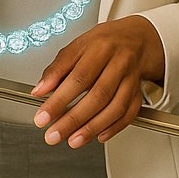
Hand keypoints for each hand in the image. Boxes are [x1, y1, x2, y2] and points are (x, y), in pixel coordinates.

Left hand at [30, 15, 164, 147]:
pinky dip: (114, 127)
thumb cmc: (104, 42)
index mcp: (101, 47)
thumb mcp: (78, 45)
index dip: (59, 100)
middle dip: (73, 119)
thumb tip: (39, 90)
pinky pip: (129, 113)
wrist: (137, 37)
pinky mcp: (139, 91)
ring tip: (73, 140)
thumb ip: (57, 68)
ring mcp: (131, 78)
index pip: (78, 77)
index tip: (43, 117)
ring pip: (116, 107)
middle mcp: (119, 62)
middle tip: (54, 134)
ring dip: (93, 127)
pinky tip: (99, 135)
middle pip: (98, 95)